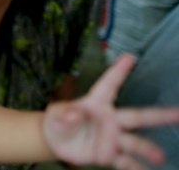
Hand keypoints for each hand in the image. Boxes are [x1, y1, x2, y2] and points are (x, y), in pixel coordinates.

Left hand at [43, 54, 178, 169]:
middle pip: (137, 116)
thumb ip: (65, 114)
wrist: (56, 142)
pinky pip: (125, 162)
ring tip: (159, 157)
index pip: (108, 85)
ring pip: (134, 142)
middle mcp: (110, 119)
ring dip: (147, 149)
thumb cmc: (58, 121)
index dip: (118, 71)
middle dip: (159, 115)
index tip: (129, 57)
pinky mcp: (109, 155)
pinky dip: (135, 168)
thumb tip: (72, 115)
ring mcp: (112, 138)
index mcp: (96, 103)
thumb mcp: (56, 115)